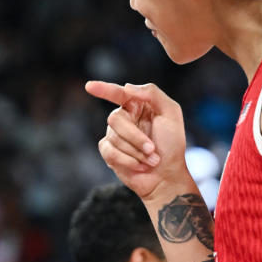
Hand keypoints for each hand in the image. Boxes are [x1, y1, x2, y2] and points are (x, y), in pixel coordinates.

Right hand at [85, 81, 190, 199]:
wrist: (167, 175)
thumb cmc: (172, 144)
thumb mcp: (170, 113)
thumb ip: (152, 93)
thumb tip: (127, 87)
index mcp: (137, 106)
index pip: (118, 94)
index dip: (103, 89)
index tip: (89, 86)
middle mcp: (124, 118)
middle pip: (115, 119)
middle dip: (135, 136)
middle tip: (152, 149)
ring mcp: (114, 136)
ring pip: (114, 137)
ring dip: (136, 151)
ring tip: (151, 160)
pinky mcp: (109, 152)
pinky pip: (110, 152)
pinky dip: (129, 161)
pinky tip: (140, 166)